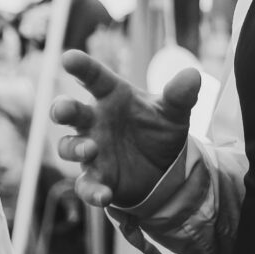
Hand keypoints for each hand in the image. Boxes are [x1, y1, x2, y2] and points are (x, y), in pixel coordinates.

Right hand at [52, 50, 198, 211]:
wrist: (166, 169)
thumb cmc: (160, 130)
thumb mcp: (175, 112)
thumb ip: (180, 94)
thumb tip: (192, 74)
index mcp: (112, 96)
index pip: (94, 78)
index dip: (81, 67)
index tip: (68, 58)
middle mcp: (95, 120)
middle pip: (70, 111)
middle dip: (62, 109)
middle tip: (63, 110)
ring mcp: (92, 149)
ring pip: (68, 146)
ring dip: (74, 147)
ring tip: (90, 149)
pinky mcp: (97, 177)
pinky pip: (86, 184)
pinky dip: (91, 190)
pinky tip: (104, 195)